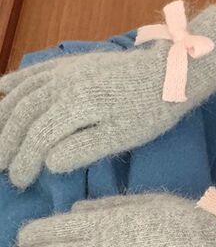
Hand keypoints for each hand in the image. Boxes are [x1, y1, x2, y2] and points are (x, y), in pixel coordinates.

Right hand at [0, 4, 215, 187]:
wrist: (168, 72)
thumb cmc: (150, 110)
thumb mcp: (122, 136)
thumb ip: (82, 149)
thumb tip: (48, 162)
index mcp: (75, 105)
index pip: (37, 138)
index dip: (24, 163)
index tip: (21, 182)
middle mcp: (62, 84)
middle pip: (22, 116)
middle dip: (6, 144)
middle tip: (1, 168)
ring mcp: (64, 70)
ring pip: (22, 94)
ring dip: (3, 118)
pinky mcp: (71, 63)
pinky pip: (34, 71)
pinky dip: (14, 82)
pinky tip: (1, 89)